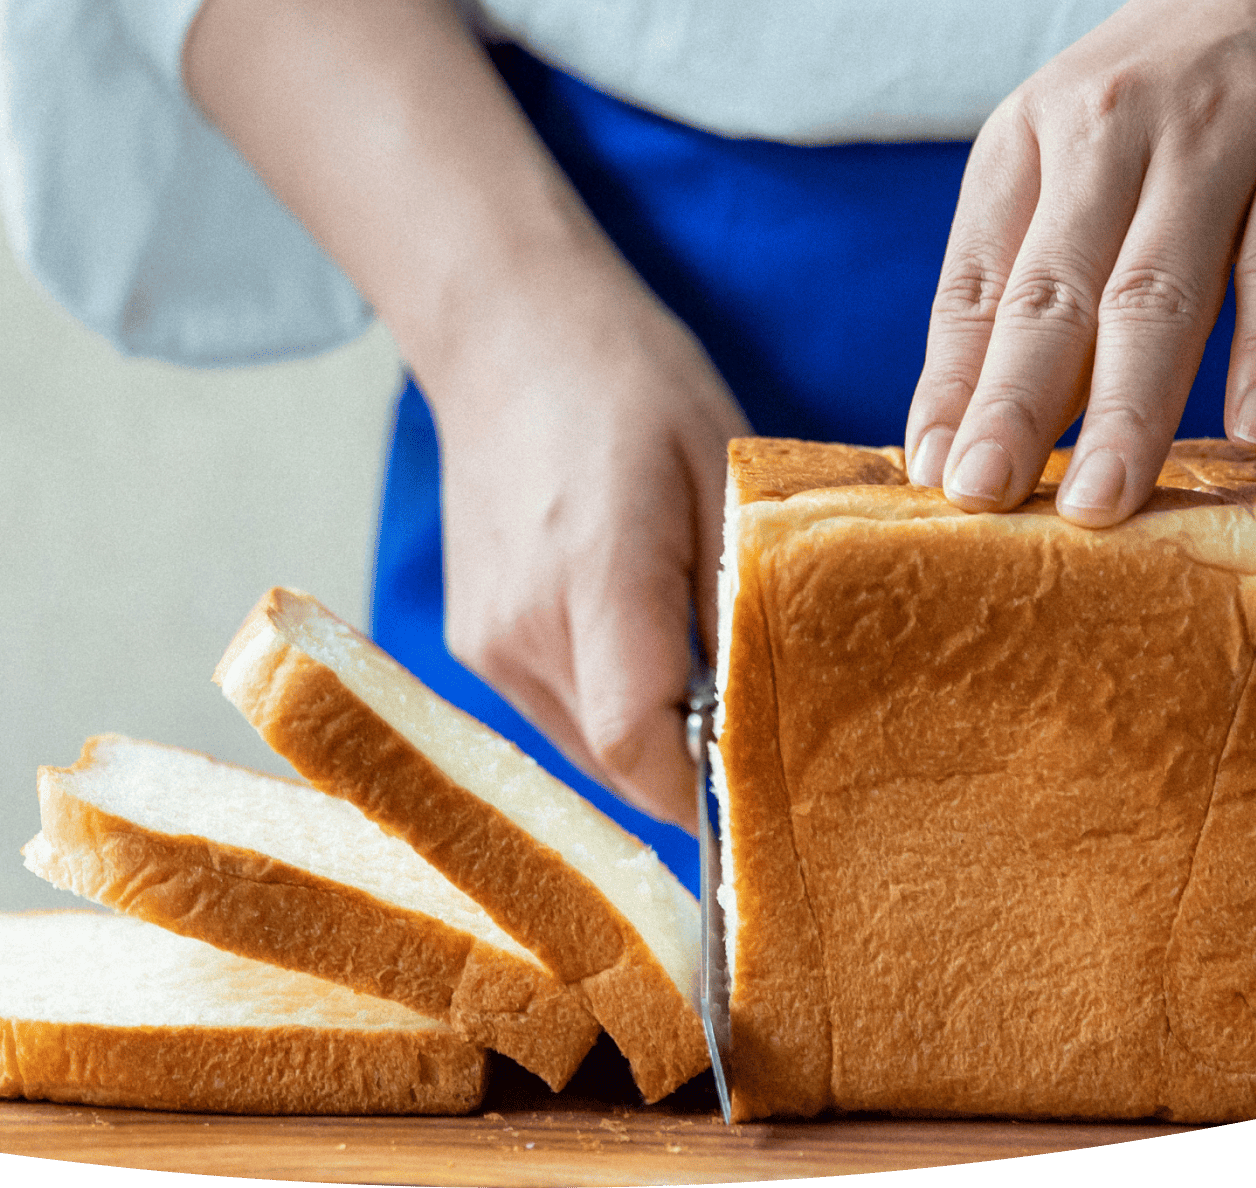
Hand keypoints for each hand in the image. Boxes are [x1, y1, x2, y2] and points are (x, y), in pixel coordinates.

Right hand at [185, 0, 742, 826]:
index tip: (772, 789)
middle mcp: (522, 626)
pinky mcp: (474, 641)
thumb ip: (745, 599)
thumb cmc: (630, 383)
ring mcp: (487, 641)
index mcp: (594, 574)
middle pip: (618, 765)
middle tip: (769, 738)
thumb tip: (781, 709)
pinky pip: (557, 713)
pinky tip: (651, 650)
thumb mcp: (723, 472)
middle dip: (694, 771)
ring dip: (652, 741)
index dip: (707, 792)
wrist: (505, 333)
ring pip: (587, 750)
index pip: (639, 743)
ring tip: (711, 686)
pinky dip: (611, 706)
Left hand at [905, 0, 1255, 523]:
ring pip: (1164, 288)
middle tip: (987, 498)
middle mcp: (1112, 129)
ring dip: (1131, 406)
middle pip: (1057, 292)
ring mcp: (1221, 133)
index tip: (934, 478)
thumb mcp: (1070, 164)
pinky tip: (1254, 427)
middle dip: (1017, 405)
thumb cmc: (1165, 113)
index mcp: (1030, 141)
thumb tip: (954, 438)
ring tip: (1104, 499)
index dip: (953, 384)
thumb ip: (1019, 287)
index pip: (975, 283)